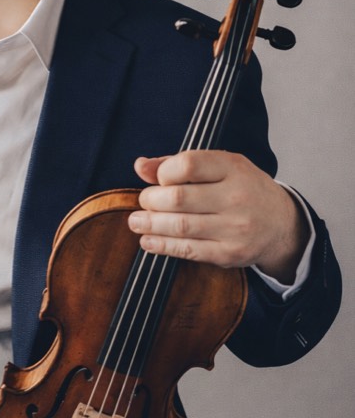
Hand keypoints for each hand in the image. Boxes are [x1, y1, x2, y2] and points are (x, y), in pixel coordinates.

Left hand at [127, 151, 308, 282]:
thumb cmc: (244, 189)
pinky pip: (188, 250)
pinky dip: (163, 246)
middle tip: (144, 201)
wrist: (282, 225)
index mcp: (233, 168)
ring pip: (180, 226)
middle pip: (179, 198)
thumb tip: (140, 166)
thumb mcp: (220, 166)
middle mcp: (237, 197)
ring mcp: (235, 227)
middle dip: (151, 200)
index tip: (158, 179)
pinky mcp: (229, 253)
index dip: (164, 172)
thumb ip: (178, 163)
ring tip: (136, 221)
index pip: (188, 164)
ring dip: (150, 224)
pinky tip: (148, 241)